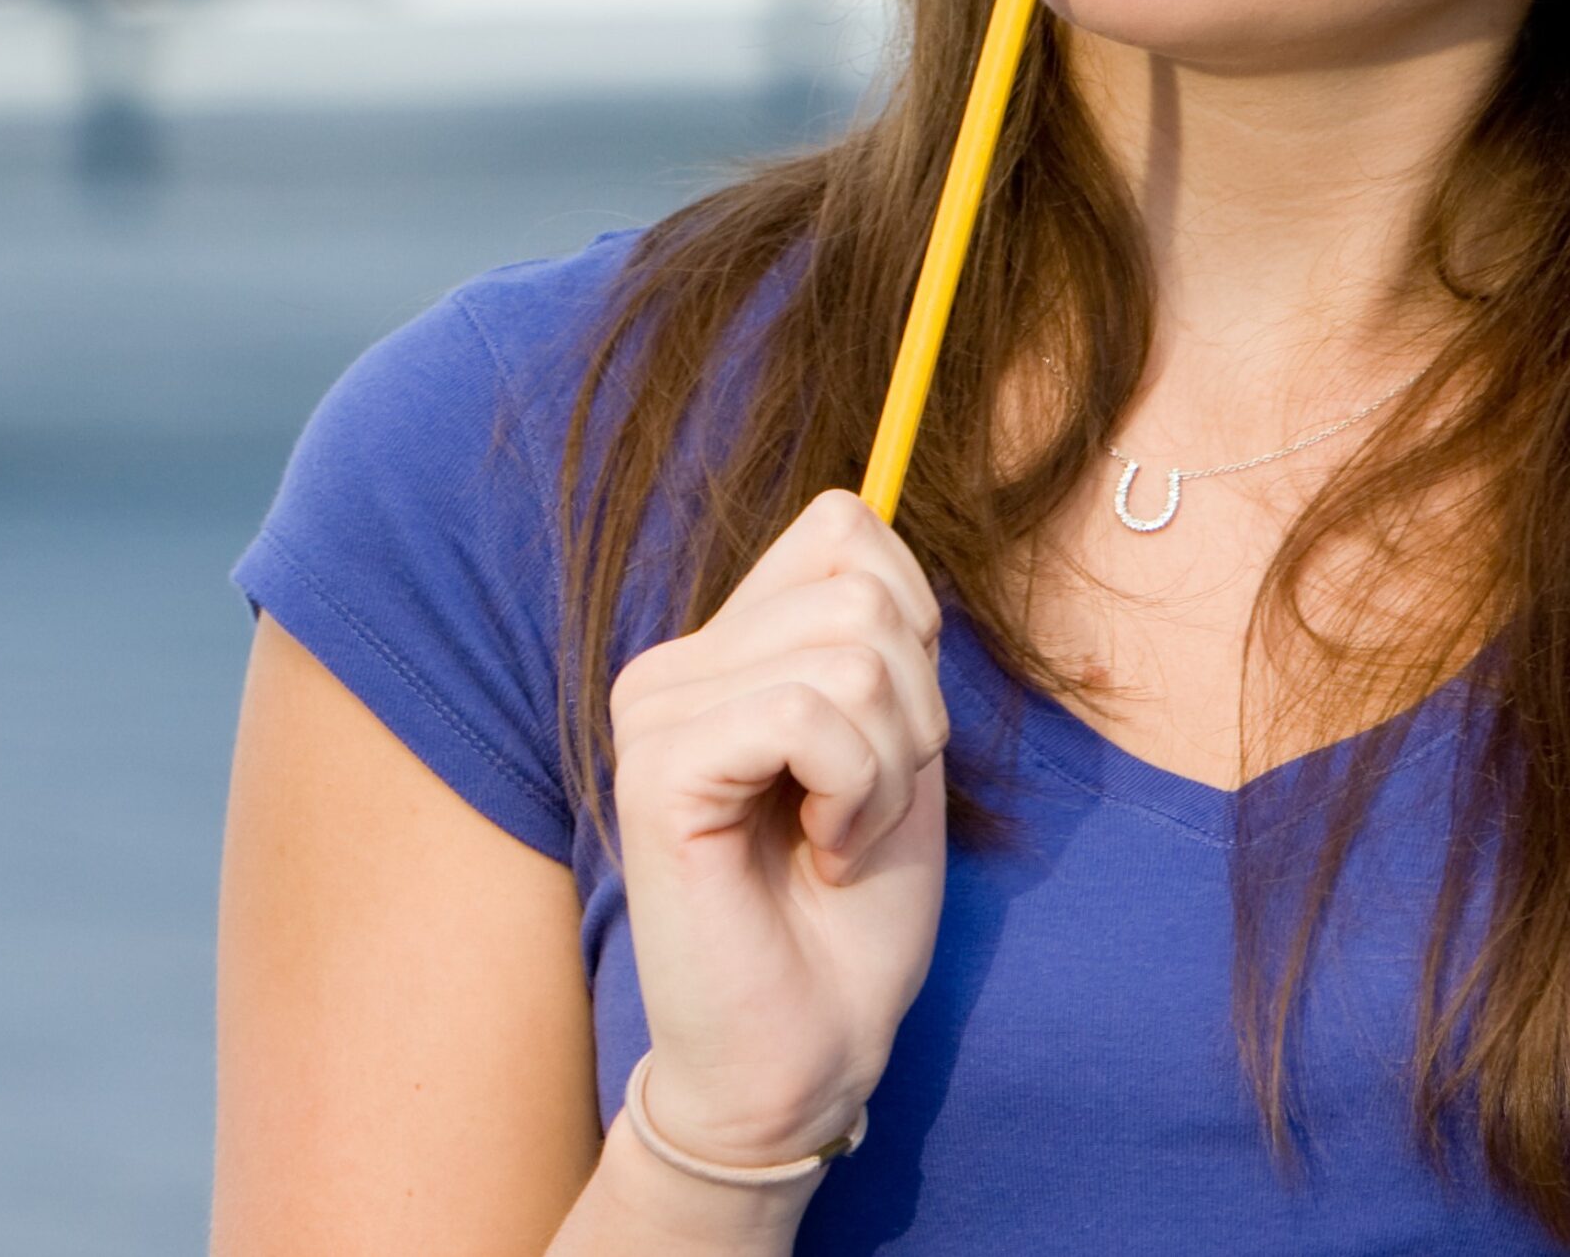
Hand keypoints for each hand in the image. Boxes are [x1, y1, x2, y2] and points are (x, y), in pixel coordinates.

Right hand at [609, 487, 950, 1170]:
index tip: (893, 735)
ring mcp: (656, 711)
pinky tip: (819, 851)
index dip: (913, 622)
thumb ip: (878, 633)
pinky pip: (806, 714)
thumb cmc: (853, 911)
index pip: (843, 526)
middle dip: (913, 708)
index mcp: (725, 647)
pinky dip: (853, 790)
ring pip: (851, 650)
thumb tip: (874, 514)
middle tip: (865, 804)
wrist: (810, 1053)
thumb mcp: (894, 740)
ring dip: (887, 763)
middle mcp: (675, 664)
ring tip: (838, 834)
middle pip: (861, 587)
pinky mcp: (659, 770)